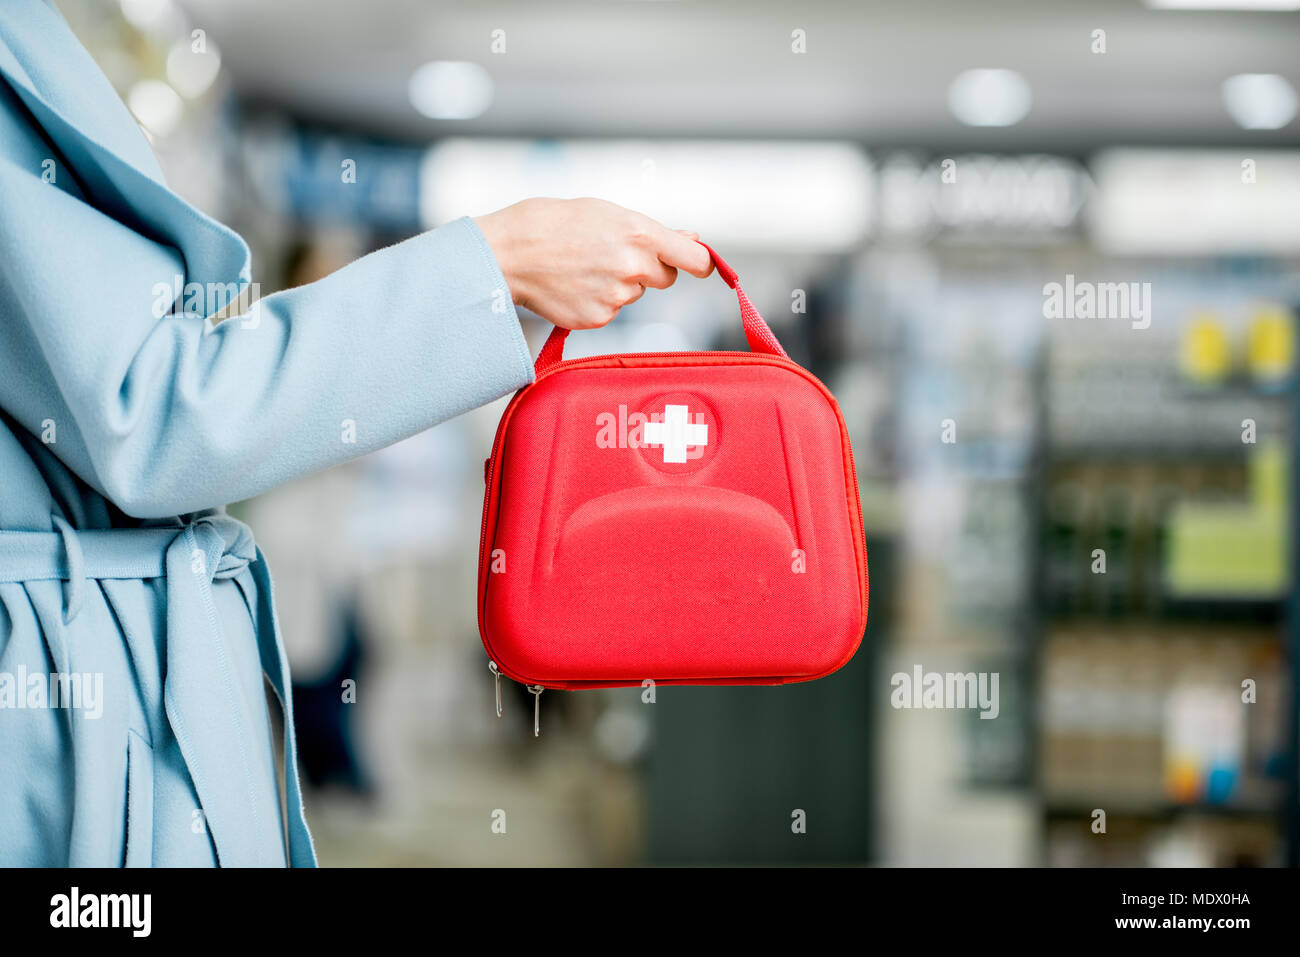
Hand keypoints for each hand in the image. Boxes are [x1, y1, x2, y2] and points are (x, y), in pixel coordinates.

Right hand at [474, 197, 713, 329]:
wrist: (508, 253)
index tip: (701, 265)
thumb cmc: (554, 223)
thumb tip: (693, 239)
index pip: (695, 260)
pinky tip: (574, 285)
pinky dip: (598, 301)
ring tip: (582, 266)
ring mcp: (616, 297)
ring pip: (635, 294)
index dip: (701, 263)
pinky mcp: (599, 319)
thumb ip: (653, 231)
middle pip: (665, 278)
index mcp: (639, 233)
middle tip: (612, 254)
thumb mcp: (606, 212)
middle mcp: (633, 267)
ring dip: (619, 284)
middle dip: (648, 269)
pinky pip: (612, 311)